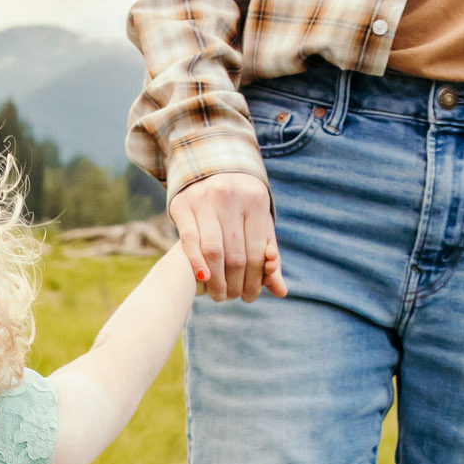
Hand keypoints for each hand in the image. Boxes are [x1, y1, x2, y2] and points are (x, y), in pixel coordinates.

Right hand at [169, 172, 287, 301]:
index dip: (256, 279)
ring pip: (214, 251)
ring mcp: (205, 200)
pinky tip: (203, 279)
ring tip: (220, 295)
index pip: (257, 251)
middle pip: (236, 255)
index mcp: (255, 200)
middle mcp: (230, 197)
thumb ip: (269, 257)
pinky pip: (190, 241)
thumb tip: (281, 292)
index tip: (251, 296)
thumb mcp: (258, 223)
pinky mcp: (183, 205)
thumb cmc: (239, 204)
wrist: (208, 167)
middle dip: (237, 284)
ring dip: (217, 280)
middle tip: (235, 297)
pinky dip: (197, 263)